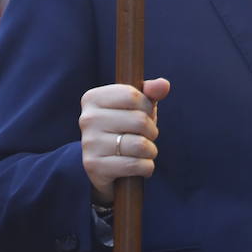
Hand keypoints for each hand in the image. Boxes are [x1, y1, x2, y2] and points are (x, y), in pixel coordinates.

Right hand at [79, 78, 170, 204]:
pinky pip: (136, 165)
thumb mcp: (137, 106)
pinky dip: (146, 167)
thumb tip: (163, 84)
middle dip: (151, 131)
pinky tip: (140, 166)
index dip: (147, 107)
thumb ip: (150, 92)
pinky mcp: (94, 166)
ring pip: (140, 145)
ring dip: (150, 150)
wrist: (104, 164)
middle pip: (139, 120)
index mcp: (93, 98)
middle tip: (145, 136)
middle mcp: (87, 119)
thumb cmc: (124, 128)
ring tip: (143, 152)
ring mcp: (89, 143)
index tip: (143, 114)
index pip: (133, 95)